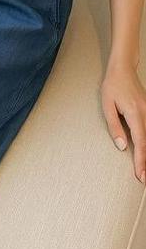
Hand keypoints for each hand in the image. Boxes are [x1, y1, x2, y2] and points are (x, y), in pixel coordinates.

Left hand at [101, 59, 145, 183]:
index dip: (140, 161)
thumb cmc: (112, 86)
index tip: (140, 175)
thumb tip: (122, 146)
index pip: (140, 143)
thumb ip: (114, 127)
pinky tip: (145, 154)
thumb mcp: (107, 106)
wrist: (123, 69)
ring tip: (145, 170)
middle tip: (143, 179)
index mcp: (135, 114)